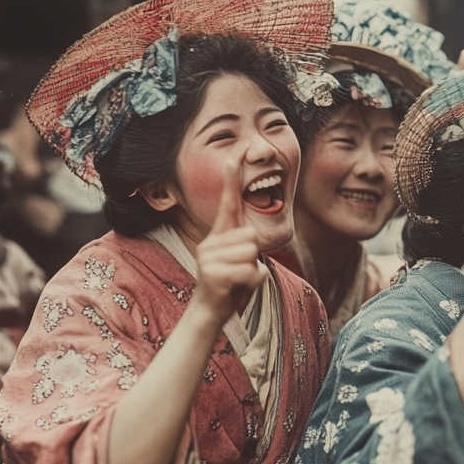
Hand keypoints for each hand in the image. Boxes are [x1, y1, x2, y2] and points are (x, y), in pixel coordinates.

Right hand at [191, 153, 266, 324]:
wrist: (210, 311)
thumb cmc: (231, 284)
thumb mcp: (242, 259)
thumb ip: (246, 244)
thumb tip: (252, 241)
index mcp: (220, 233)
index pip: (228, 200)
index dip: (233, 176)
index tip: (238, 152)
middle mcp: (211, 241)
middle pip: (252, 236)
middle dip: (254, 257)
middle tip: (239, 271)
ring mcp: (208, 257)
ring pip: (252, 253)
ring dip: (253, 271)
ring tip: (237, 279)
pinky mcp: (213, 274)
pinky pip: (251, 272)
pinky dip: (252, 283)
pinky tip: (236, 288)